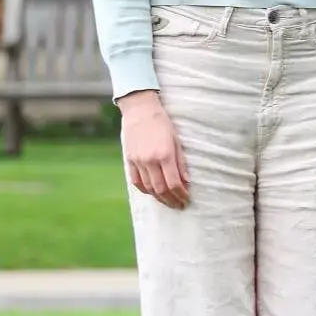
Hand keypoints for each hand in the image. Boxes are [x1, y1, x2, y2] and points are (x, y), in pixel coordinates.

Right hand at [117, 91, 189, 208]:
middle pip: (161, 189)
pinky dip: (145, 190)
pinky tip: (153, 194)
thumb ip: (181, 162)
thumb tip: (187, 182)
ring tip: (169, 202)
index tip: (187, 200)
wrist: (140, 110)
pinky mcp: (129, 160)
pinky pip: (136, 181)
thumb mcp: (177, 141)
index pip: (174, 183)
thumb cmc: (162, 123)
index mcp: (164, 155)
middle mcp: (150, 161)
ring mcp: (137, 161)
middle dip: (172, 200)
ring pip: (148, 188)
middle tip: (180, 205)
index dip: (181, 195)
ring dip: (159, 198)